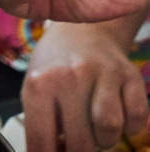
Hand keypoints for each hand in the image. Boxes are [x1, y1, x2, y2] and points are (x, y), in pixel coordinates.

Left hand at [21, 23, 148, 151]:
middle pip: (80, 142)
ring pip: (110, 129)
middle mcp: (71, 76)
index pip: (41, 141)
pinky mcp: (130, 75)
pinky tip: (117, 117)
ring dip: (104, 140)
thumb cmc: (55, 66)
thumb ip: (41, 123)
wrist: (82, 32)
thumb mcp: (36, 88)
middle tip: (77, 144)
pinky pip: (137, 118)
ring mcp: (103, 73)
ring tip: (96, 131)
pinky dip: (130, 127)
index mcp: (40, 83)